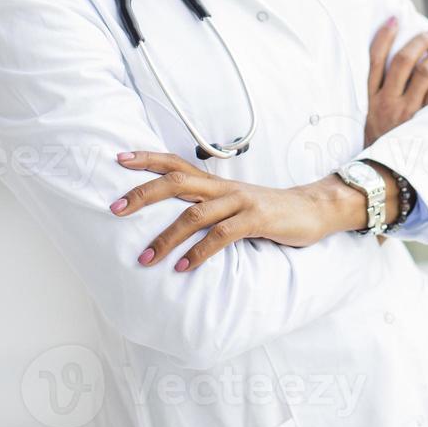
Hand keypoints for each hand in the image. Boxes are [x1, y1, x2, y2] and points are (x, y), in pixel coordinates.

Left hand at [109, 152, 367, 272]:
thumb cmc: (267, 211)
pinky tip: (183, 269)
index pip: (175, 164)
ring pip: (195, 215)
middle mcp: (223, 188)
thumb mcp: (233, 204)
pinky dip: (199, 253)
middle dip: (143, 194)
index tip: (118, 158)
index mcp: (215, 183)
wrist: (312, 210)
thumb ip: (206, 207)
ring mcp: (240, 202)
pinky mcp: (256, 219)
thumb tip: (169, 219)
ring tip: (145, 258)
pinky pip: (222, 236)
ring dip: (166, 238)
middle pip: (177, 182)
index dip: (147, 159)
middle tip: (115, 208)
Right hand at [364, 18, 427, 145]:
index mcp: (370, 98)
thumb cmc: (376, 144)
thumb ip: (376, 95)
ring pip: (423, 73)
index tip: (395, 19)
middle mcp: (387, 102)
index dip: (385, 36)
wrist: (381, 175)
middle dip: (419, 42)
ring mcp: (406, 111)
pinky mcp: (423, 121)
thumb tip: (392, 65)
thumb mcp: (366, 119)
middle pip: (403, 61)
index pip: (375, 59)